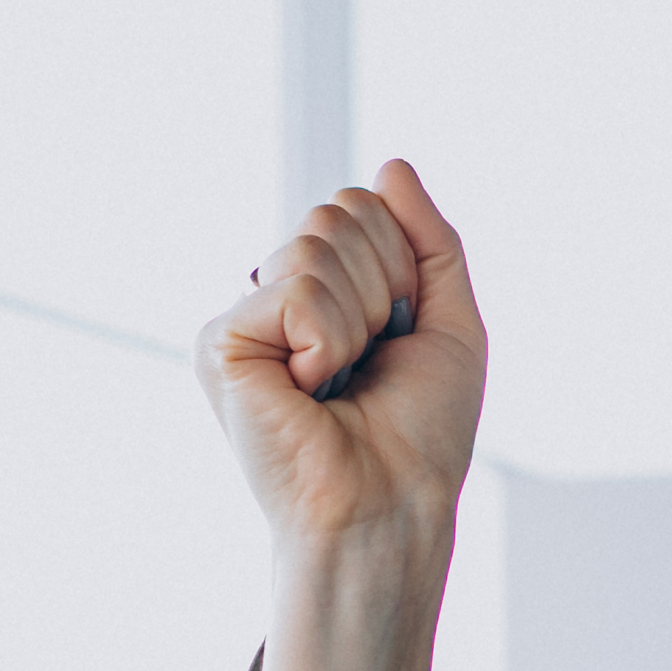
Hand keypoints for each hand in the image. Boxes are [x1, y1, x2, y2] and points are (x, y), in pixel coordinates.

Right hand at [196, 159, 485, 555]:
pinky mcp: (220, 344)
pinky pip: (297, 291)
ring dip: (357, 321)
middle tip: (370, 361)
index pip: (360, 204)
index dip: (402, 263)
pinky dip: (328, 342)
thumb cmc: (420, 434)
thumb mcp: (451, 322)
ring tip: (342, 381)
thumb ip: (430, 240)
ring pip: (317, 246)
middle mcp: (276, 296)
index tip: (399, 333)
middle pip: (337, 214)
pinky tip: (312, 390)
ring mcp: (244, 318)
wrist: (393, 503)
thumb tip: (391, 166)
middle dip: (381, 285)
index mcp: (324, 289)